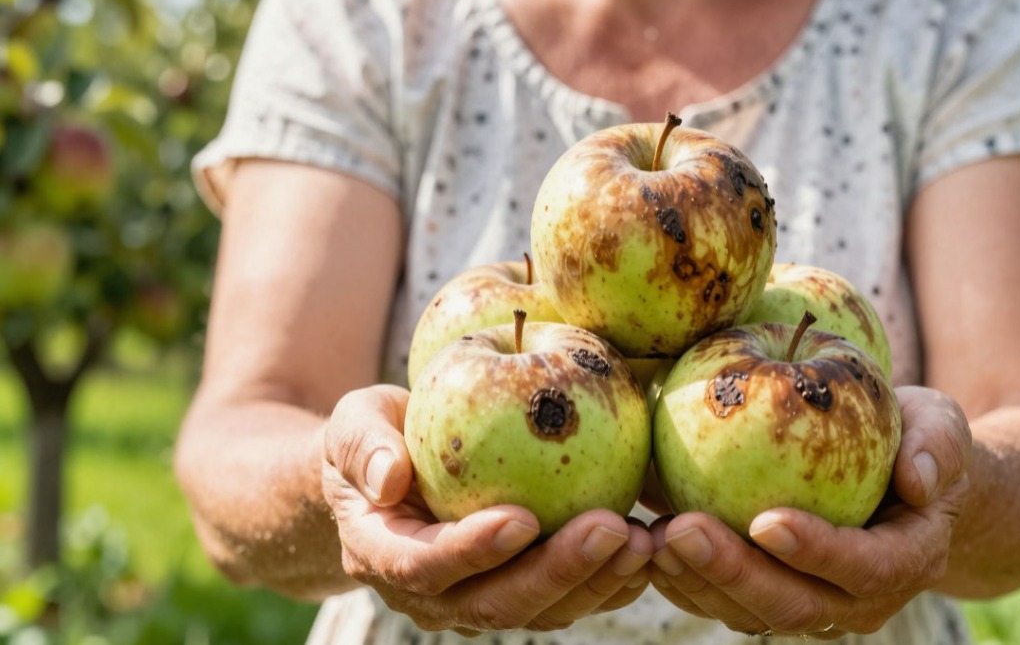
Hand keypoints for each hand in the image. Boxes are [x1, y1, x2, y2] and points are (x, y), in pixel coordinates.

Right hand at [322, 384, 652, 634]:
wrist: (393, 474)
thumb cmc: (376, 435)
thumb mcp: (354, 422)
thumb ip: (362, 444)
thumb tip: (389, 475)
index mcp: (384, 553)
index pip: (427, 565)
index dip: (473, 551)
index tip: (523, 518)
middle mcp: (433, 594)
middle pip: (496, 602)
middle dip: (557, 571)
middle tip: (611, 528)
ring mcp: (480, 599)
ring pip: (542, 610)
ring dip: (596, 581)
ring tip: (644, 540)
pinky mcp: (523, 590)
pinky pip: (569, 597)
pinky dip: (611, 579)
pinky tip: (651, 546)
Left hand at [648, 386, 971, 638]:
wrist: (899, 477)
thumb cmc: (918, 437)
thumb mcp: (942, 425)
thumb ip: (939, 445)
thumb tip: (919, 478)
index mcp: (905, 560)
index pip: (864, 568)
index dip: (817, 552)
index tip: (767, 520)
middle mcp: (856, 599)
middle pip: (794, 605)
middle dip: (735, 574)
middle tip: (682, 532)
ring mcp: (810, 604)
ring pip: (749, 613)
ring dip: (698, 582)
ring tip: (651, 539)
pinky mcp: (768, 595)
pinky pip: (721, 599)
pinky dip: (683, 577)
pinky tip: (642, 541)